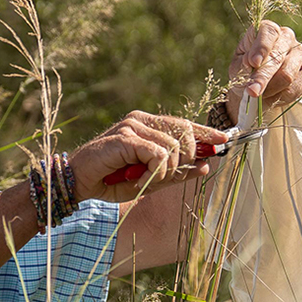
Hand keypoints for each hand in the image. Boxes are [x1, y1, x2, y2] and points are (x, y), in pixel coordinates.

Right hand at [70, 111, 226, 202]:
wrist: (77, 181)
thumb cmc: (110, 180)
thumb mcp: (148, 180)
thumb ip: (175, 173)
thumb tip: (206, 165)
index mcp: (147, 125)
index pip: (184, 124)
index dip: (205, 132)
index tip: (223, 140)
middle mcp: (141, 120)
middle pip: (184, 133)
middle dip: (186, 158)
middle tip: (165, 176)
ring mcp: (132, 126)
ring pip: (173, 147)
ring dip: (165, 171)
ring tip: (143, 179)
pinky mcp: (126, 137)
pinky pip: (158, 155)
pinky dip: (154, 171)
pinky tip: (138, 177)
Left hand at [227, 21, 301, 122]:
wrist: (257, 89)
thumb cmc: (244, 73)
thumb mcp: (237, 69)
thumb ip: (242, 66)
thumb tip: (250, 63)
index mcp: (266, 31)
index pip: (268, 32)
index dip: (262, 47)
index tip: (253, 63)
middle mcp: (286, 37)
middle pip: (278, 56)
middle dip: (263, 76)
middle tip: (252, 92)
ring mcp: (300, 52)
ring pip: (287, 74)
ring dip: (270, 90)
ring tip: (259, 96)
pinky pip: (297, 87)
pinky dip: (281, 97)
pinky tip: (272, 98)